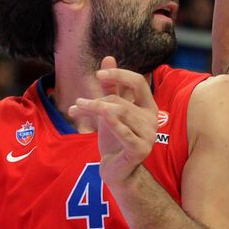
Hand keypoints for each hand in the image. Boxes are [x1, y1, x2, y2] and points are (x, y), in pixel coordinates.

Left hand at [69, 56, 158, 187]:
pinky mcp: (141, 150)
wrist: (116, 170)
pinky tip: (98, 117)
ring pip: (119, 113)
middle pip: (121, 100)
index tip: (98, 75)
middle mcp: (152, 119)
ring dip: (94, 109)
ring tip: (76, 110)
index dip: (119, 75)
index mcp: (148, 107)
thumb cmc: (115, 140)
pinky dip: (112, 123)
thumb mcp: (110, 110)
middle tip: (77, 103)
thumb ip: (112, 87)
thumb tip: (108, 58)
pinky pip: (124, 133)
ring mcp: (149, 135)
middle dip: (96, 100)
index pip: (138, 82)